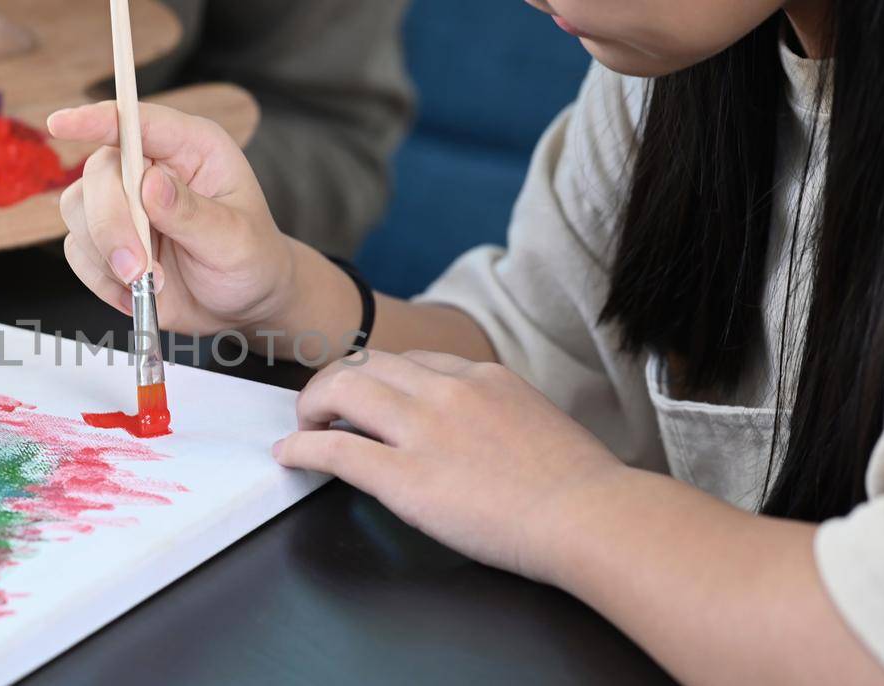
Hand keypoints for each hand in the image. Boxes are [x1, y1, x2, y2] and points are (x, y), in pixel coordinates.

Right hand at [48, 101, 307, 335]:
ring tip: (150, 283)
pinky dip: (102, 279)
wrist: (242, 303)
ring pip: (78, 210)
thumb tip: (150, 185)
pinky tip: (137, 292)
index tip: (60, 124)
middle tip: (138, 270)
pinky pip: (76, 250)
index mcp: (190, 147)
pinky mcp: (104, 239)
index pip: (136, 122)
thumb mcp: (235, 240)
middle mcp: (150, 166)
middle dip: (111, 225)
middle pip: (99, 174)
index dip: (96, 120)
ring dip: (107, 256)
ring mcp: (122, 202)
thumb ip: (193, 213)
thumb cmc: (250, 260)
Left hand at [273, 350, 623, 581]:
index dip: (378, 377)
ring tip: (304, 426)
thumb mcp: (536, 421)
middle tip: (320, 408)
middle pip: (366, 363)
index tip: (365, 395)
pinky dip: (303, 447)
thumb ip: (496, 413)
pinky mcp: (405, 476)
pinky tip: (292, 455)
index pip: (410, 360)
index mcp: (481, 376)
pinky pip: (336, 448)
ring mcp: (424, 430)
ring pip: (341, 389)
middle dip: (333, 382)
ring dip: (311, 405)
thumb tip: (471, 431)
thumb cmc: (579, 487)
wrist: (591, 517)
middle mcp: (447, 391)